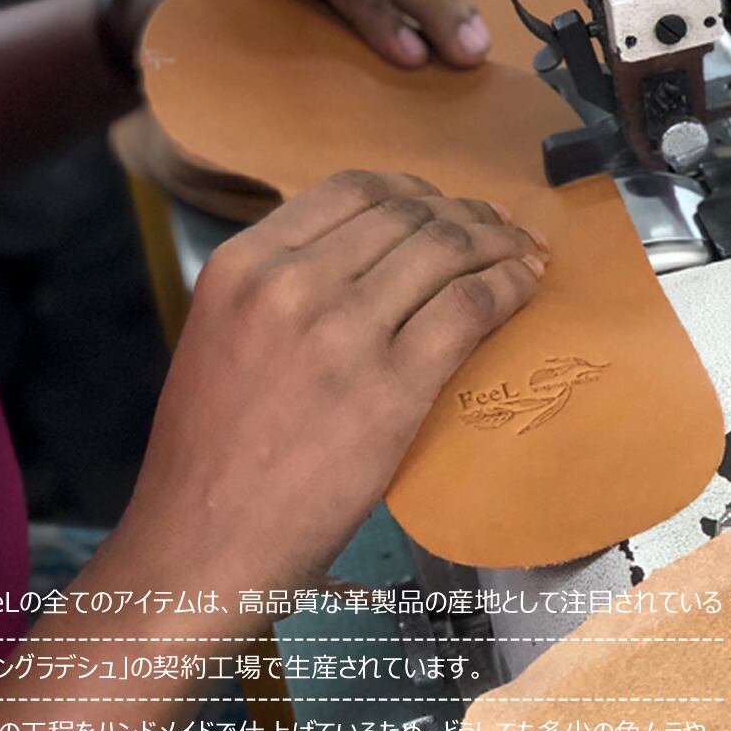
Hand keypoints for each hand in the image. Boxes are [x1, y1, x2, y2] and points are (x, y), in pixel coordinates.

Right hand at [120, 170, 546, 590]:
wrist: (204, 541)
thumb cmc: (213, 451)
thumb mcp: (224, 333)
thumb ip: (281, 285)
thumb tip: (364, 256)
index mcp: (245, 264)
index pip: (352, 189)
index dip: (416, 190)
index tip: (448, 205)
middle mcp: (292, 284)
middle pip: (409, 214)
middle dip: (467, 214)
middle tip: (502, 228)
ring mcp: (344, 333)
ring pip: (446, 250)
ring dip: (499, 244)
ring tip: (525, 253)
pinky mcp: (392, 389)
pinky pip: (470, 307)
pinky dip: (509, 286)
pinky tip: (526, 287)